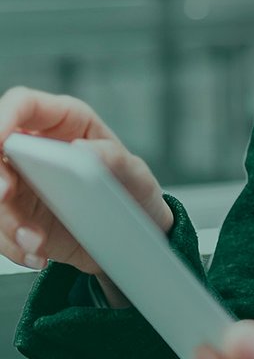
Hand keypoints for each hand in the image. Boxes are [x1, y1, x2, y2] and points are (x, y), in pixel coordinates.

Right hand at [0, 87, 171, 302]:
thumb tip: (81, 149)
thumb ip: (113, 157)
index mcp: (64, 123)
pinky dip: (13, 246)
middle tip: (5, 194)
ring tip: (36, 241)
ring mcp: (20, 183)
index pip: (23, 104)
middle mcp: (33, 148)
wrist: (131, 237)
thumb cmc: (132, 190)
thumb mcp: (135, 173)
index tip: (0, 138)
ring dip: (6, 221)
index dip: (4, 116)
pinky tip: (37, 254)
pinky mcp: (15, 215)